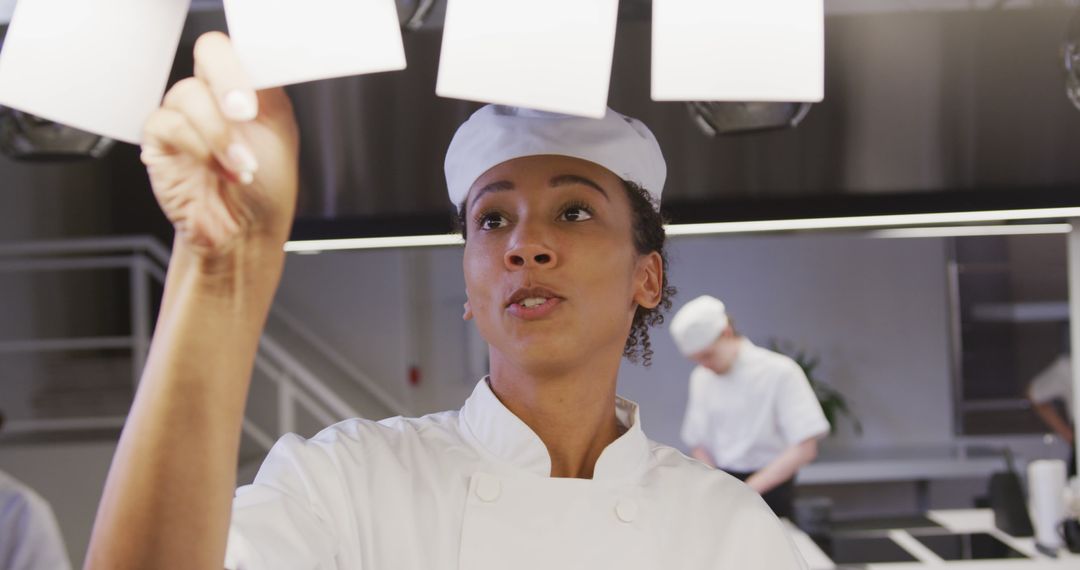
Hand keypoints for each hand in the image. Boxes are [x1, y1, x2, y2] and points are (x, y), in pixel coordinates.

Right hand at [141, 32, 299, 259]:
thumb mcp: (280, 135)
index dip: (245, 65)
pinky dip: (200, 148)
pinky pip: (169, 124)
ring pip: (189, 94)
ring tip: (242, 167)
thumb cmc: (265, 190)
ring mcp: (185, 115)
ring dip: (220, 134)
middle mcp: (215, 96)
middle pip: (209, 51)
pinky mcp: (160, 139)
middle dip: (228, 81)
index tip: (254, 99)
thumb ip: (266, 96)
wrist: (244, 232)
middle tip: (243, 114)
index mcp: (247, 88)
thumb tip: (256, 66)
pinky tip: (220, 171)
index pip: (239, 49)